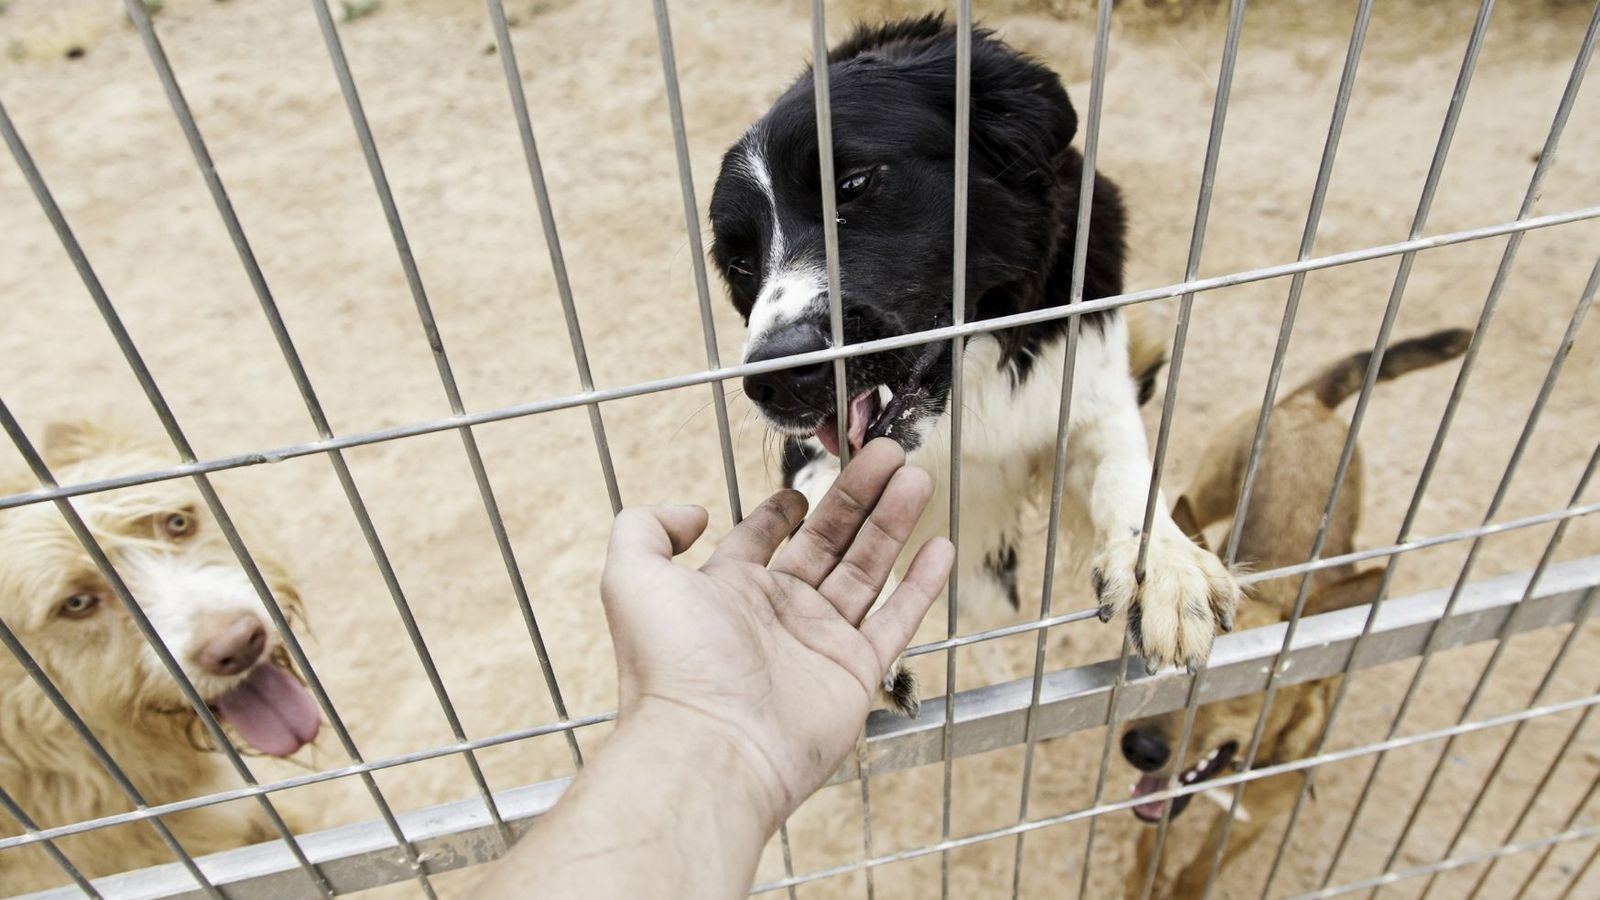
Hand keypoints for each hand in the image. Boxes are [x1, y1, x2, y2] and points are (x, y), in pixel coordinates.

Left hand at [601, 438, 953, 827]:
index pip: (762, 539)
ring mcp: (818, 644)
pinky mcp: (854, 674)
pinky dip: (921, 586)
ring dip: (892, 523)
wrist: (712, 747)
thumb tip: (693, 512)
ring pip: (866, 570)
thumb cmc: (670, 667)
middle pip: (827, 542)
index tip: (803, 487)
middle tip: (889, 454)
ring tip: (917, 478)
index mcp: (727, 591)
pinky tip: (939, 548)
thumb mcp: (631, 577)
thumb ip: (646, 527)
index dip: (783, 510)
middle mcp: (775, 615)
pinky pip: (896, 622)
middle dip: (858, 497)